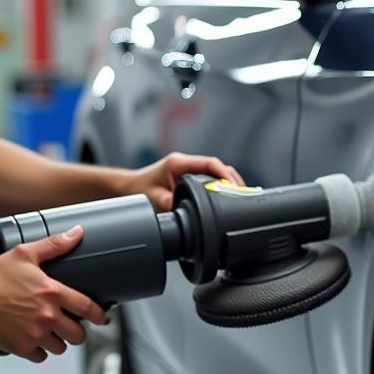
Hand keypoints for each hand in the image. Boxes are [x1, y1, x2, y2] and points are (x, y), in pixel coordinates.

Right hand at [0, 225, 105, 362]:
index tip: (101, 317)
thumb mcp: (25, 254)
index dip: (99, 315)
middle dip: (78, 332)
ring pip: (61, 348)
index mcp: (52, 293)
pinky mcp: (22, 348)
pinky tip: (35, 341)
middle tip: (71, 327)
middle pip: (78, 335)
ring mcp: (36, 334)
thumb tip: (76, 233)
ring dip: (59, 342)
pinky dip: (40, 352)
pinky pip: (41, 357)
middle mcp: (48, 316)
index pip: (88, 308)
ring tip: (51, 333)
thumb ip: (54, 244)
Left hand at [124, 152, 243, 211]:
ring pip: (216, 171)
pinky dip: (222, 186)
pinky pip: (211, 178)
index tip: (234, 185)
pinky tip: (228, 196)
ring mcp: (189, 169)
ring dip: (228, 182)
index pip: (209, 163)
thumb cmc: (140, 189)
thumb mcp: (153, 198)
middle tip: (243, 194)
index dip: (225, 173)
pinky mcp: (190, 176)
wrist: (130, 187)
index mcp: (178, 162)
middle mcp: (186, 163)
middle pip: (217, 166)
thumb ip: (168, 203)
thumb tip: (183, 210)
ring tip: (240, 196)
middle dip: (232, 179)